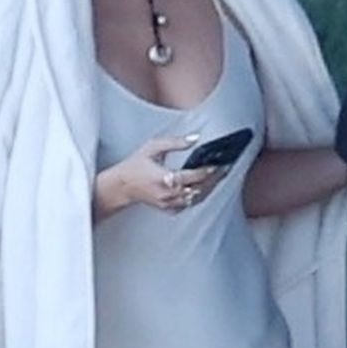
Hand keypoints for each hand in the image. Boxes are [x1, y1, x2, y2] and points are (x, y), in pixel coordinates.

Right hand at [94, 133, 224, 217]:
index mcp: (163, 178)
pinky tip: (207, 186)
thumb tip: (195, 138)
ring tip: (220, 176)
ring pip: (196, 198)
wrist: (122, 186)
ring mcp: (169, 204)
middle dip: (213, 179)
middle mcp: (167, 194)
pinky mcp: (169, 209)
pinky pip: (190, 204)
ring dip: (209, 188)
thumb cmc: (135, 165)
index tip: (217, 165)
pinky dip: (200, 195)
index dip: (206, 172)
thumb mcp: (152, 148)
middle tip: (225, 169)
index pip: (191, 177)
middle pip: (198, 189)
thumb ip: (174, 142)